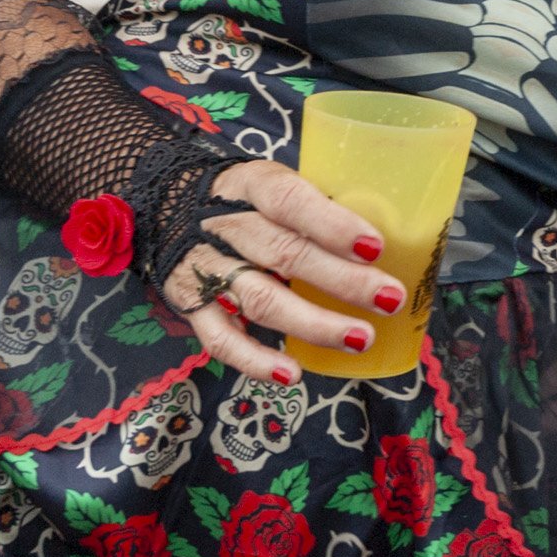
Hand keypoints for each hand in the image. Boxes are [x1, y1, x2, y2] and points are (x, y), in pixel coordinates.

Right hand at [173, 160, 404, 385]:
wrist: (165, 205)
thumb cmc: (246, 199)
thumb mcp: (275, 182)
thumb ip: (317, 205)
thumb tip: (391, 235)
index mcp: (252, 185)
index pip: (290, 200)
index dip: (332, 224)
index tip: (375, 247)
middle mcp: (225, 226)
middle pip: (284, 254)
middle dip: (342, 280)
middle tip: (389, 298)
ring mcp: (204, 268)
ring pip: (260, 299)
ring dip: (313, 324)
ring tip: (360, 338)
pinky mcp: (188, 305)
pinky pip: (220, 338)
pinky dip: (254, 359)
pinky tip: (291, 374)